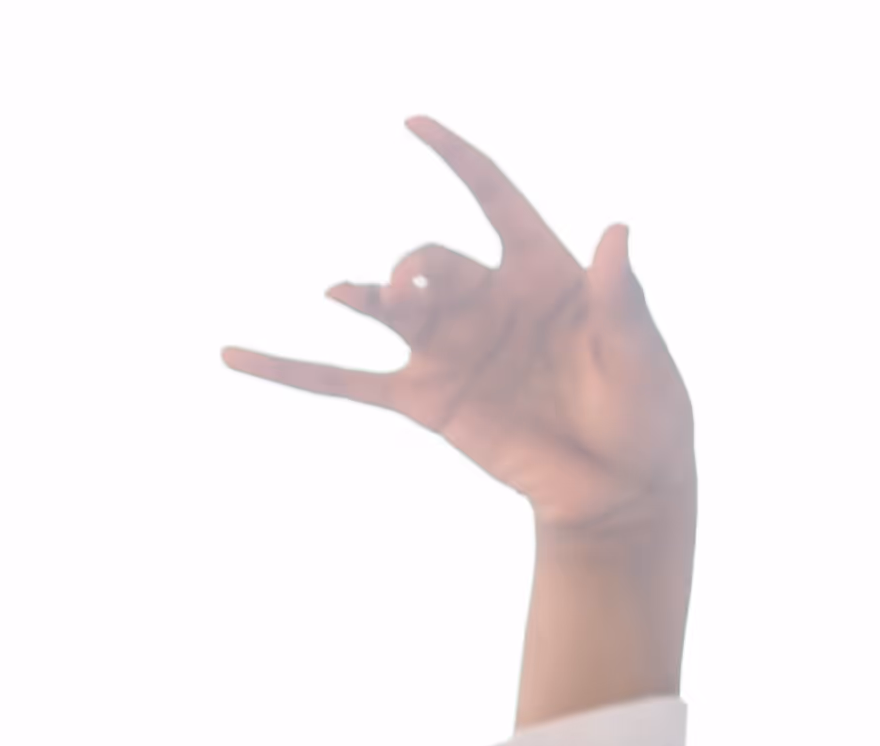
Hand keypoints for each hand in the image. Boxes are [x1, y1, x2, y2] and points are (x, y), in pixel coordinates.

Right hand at [223, 118, 695, 541]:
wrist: (621, 490)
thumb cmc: (644, 409)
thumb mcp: (639, 350)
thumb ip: (621, 294)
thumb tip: (619, 230)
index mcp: (540, 270)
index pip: (492, 195)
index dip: (456, 159)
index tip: (413, 122)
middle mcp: (487, 301)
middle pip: (433, 262)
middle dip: (413, 269)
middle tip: (406, 291)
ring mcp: (451, 351)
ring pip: (391, 309)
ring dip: (368, 295)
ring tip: (349, 293)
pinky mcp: (426, 402)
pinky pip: (346, 382)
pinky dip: (291, 370)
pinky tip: (236, 355)